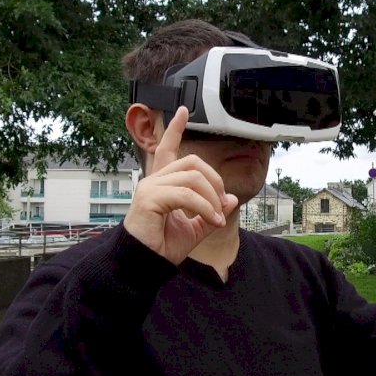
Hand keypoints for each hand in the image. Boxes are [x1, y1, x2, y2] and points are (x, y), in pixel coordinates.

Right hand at [123, 106, 238, 264]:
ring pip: (191, 177)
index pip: (167, 148)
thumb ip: (212, 212)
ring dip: (211, 198)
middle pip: (192, 162)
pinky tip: (211, 221)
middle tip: (222, 204)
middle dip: (214, 180)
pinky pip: (186, 195)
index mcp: (162, 183)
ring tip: (216, 218)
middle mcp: (154, 180)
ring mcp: (149, 187)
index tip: (183, 110)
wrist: (145, 265)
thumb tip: (230, 198)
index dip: (175, 129)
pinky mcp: (149, 199)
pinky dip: (204, 207)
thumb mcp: (195, 228)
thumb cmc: (163, 246)